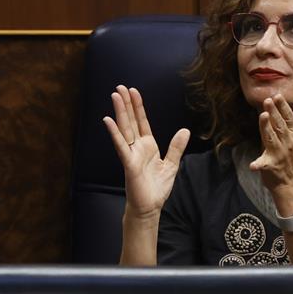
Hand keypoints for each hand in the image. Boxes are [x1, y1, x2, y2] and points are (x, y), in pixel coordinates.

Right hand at [102, 85, 189, 218]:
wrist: (150, 207)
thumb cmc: (157, 187)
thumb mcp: (172, 164)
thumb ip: (176, 147)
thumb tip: (185, 130)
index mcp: (147, 146)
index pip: (142, 122)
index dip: (138, 107)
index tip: (133, 92)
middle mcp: (137, 147)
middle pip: (130, 121)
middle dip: (126, 104)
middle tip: (120, 87)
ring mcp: (131, 154)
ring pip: (124, 129)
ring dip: (119, 112)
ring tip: (115, 96)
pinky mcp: (128, 164)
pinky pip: (121, 146)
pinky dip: (114, 133)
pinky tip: (108, 120)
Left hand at [250, 90, 292, 195]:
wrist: (290, 181)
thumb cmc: (292, 153)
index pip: (290, 118)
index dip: (284, 107)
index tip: (278, 96)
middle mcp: (288, 142)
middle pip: (280, 125)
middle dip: (275, 112)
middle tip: (268, 100)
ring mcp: (279, 154)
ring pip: (272, 139)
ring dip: (267, 128)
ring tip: (263, 116)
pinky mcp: (270, 166)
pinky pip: (263, 165)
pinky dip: (258, 165)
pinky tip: (253, 165)